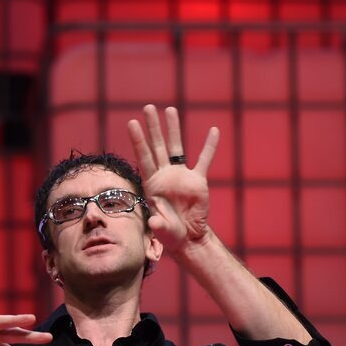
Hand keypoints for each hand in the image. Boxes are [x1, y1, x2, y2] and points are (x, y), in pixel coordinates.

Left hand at [127, 104, 219, 254]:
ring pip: (176, 147)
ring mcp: (181, 176)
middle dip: (152, 127)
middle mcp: (164, 176)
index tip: (132, 123)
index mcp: (152, 184)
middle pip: (157, 146)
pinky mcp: (197, 181)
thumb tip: (153, 222)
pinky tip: (213, 130)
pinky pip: (204, 160)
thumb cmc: (170, 234)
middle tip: (147, 107)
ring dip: (173, 129)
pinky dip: (209, 146)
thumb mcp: (162, 230)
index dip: (138, 140)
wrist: (188, 237)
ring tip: (169, 109)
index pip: (143, 158)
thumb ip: (158, 224)